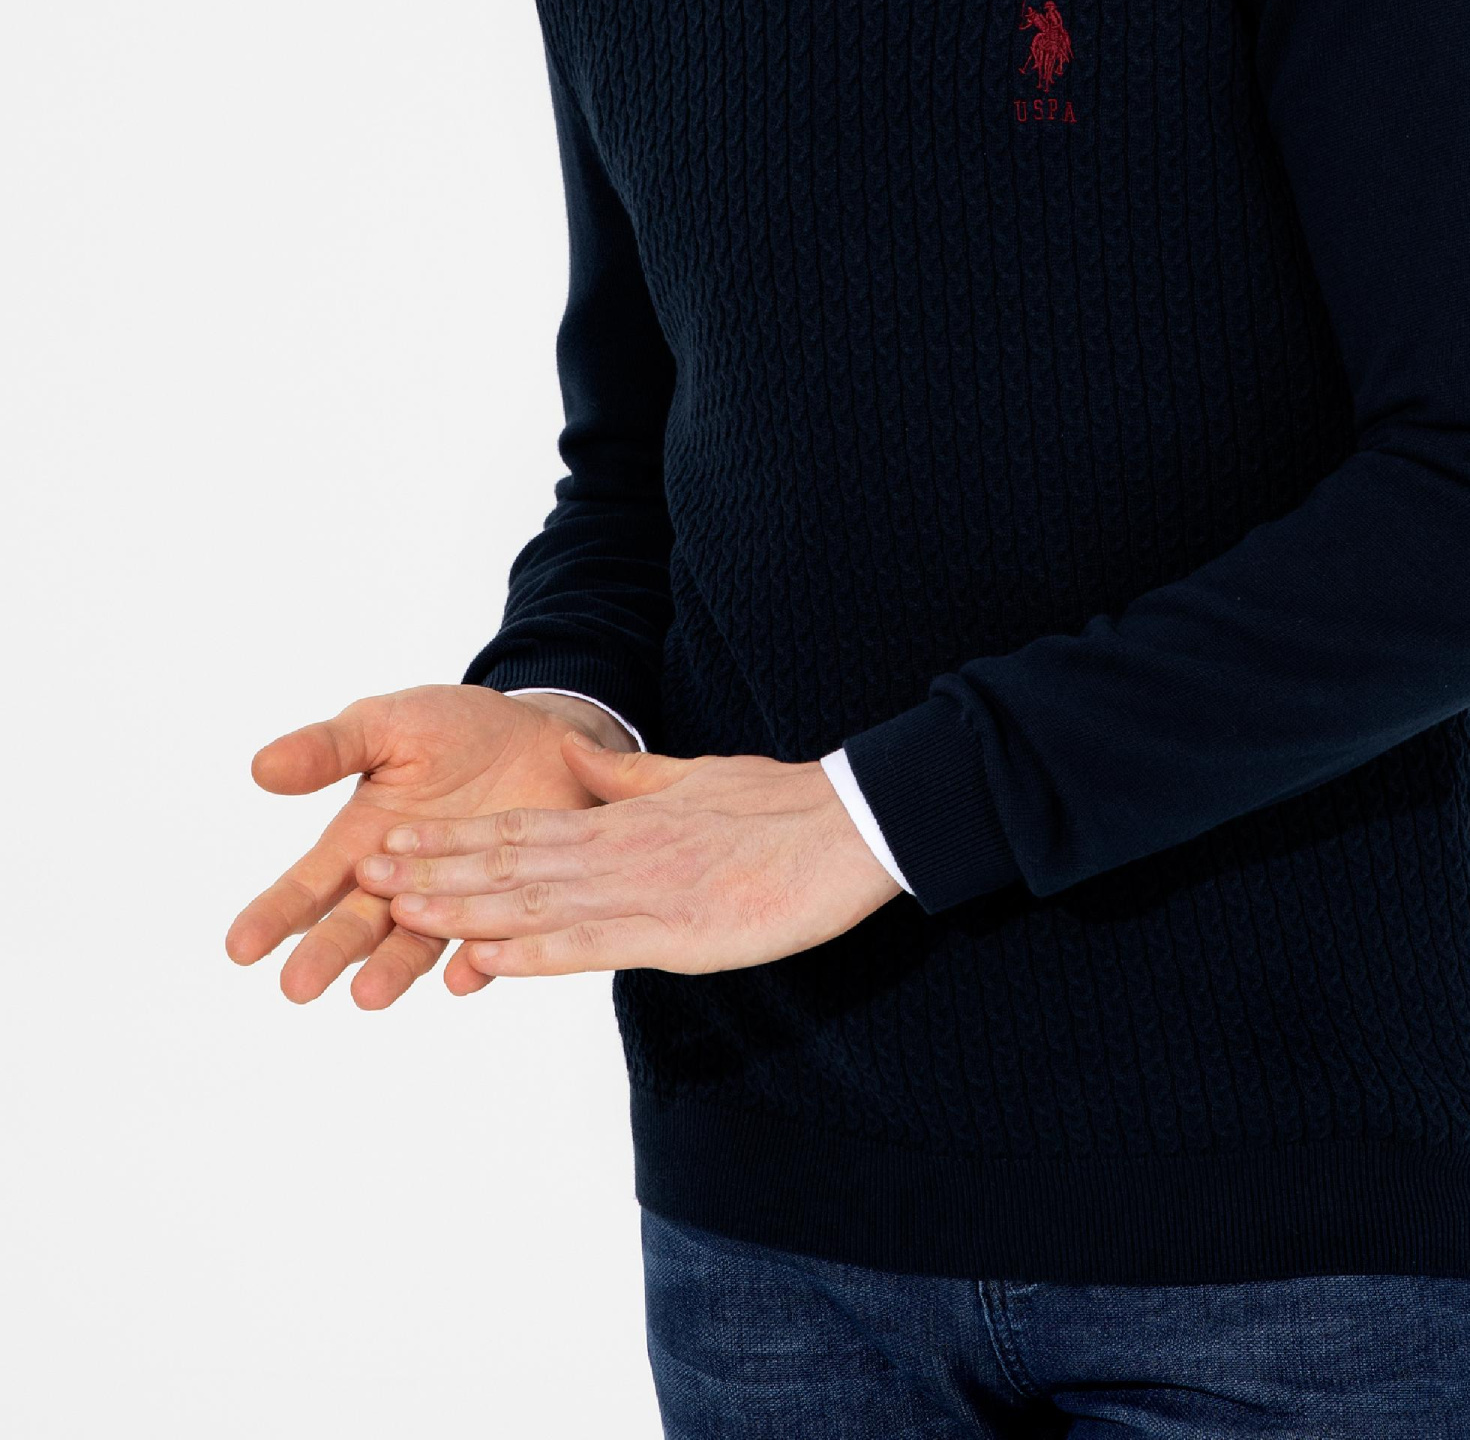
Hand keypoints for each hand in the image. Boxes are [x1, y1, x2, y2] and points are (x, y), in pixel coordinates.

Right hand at [225, 685, 637, 1007]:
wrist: (536, 733)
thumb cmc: (450, 730)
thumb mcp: (385, 725)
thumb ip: (329, 749)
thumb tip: (260, 767)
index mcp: (360, 843)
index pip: (307, 886)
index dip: (273, 914)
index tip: (237, 947)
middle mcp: (400, 884)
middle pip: (355, 925)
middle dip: (325, 954)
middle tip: (296, 987)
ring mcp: (453, 898)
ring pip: (416, 943)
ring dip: (392, 970)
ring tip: (368, 995)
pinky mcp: (509, 905)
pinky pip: (493, 941)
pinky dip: (478, 961)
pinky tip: (463, 976)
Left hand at [353, 733, 904, 977]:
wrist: (851, 826)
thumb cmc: (781, 807)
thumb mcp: (696, 778)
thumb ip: (632, 780)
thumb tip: (582, 763)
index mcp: (626, 818)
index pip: (521, 828)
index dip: (452, 838)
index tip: (393, 840)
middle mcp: (621, 851)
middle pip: (512, 861)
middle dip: (436, 870)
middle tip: (365, 872)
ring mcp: (645, 892)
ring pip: (537, 901)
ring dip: (465, 907)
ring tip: (402, 910)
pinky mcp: (677, 934)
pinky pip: (593, 944)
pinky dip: (534, 952)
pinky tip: (486, 958)